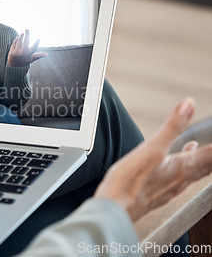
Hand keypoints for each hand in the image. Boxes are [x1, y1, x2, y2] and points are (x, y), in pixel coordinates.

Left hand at [7, 30, 46, 66]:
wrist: (14, 67)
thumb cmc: (24, 61)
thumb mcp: (31, 59)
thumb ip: (39, 55)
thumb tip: (47, 54)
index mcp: (29, 55)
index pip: (34, 47)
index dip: (36, 43)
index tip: (38, 38)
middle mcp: (23, 53)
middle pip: (26, 42)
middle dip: (27, 34)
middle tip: (27, 29)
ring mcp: (17, 52)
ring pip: (19, 41)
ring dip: (21, 36)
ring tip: (23, 33)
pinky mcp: (12, 51)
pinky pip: (14, 43)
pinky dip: (17, 39)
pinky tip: (19, 37)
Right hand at [95, 98, 211, 221]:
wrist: (114, 210)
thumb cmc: (129, 183)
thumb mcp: (151, 148)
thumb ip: (172, 127)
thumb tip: (188, 105)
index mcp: (182, 167)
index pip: (211, 154)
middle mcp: (180, 179)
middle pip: (207, 167)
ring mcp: (169, 188)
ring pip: (194, 175)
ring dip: (202, 164)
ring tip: (206, 156)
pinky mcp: (157, 195)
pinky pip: (179, 181)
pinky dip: (183, 172)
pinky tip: (175, 170)